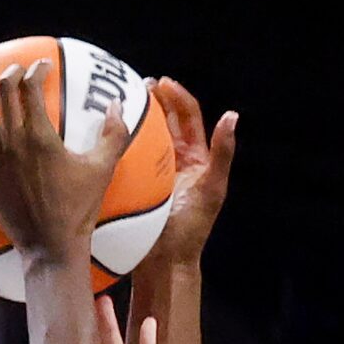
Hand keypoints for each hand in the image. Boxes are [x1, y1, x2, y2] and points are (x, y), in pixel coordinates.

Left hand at [0, 60, 126, 266]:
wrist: (51, 247)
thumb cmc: (79, 210)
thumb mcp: (102, 171)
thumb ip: (114, 134)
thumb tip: (118, 104)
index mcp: (40, 136)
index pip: (31, 87)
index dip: (37, 69)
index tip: (43, 67)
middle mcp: (12, 142)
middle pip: (2, 91)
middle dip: (10, 73)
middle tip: (18, 74)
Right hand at [139, 78, 236, 269]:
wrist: (165, 261)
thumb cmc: (192, 228)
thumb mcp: (212, 188)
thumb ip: (223, 153)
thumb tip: (232, 115)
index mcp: (197, 158)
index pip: (188, 117)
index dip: (178, 96)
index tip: (162, 83)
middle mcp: (176, 161)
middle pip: (166, 120)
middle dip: (155, 99)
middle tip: (138, 85)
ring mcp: (155, 172)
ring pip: (147, 135)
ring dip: (138, 116)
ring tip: (123, 100)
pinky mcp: (137, 184)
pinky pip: (130, 156)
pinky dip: (123, 140)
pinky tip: (110, 132)